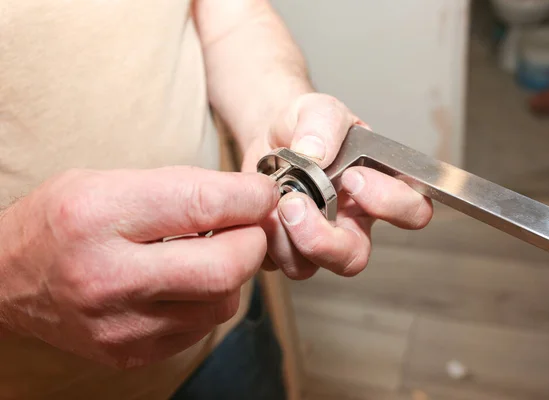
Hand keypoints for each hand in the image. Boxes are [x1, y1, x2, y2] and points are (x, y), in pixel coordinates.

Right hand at [0, 167, 278, 367]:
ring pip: (222, 302)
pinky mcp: (131, 353)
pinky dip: (209, 299)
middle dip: (253, 241)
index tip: (263, 194)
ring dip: (233, 273)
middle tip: (248, 226)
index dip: (250, 197)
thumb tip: (248, 200)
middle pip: (225, 267)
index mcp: (99, 215)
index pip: (203, 204)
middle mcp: (109, 276)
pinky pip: (202, 326)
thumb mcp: (108, 181)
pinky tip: (188, 282)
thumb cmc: (63, 220)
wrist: (7, 281)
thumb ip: (180, 188)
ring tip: (211, 252)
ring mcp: (121, 325)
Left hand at [242, 93, 433, 278]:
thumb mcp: (319, 109)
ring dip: (288, 237)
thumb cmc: (307, 126)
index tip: (354, 176)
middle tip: (298, 202)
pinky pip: (277, 259)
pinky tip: (262, 206)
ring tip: (277, 200)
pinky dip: (266, 235)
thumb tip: (315, 153)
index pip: (411, 211)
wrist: (270, 135)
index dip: (389, 203)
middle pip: (354, 258)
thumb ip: (324, 123)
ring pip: (312, 265)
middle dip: (324, 239)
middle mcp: (350, 223)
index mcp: (377, 190)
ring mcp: (315, 239)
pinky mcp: (284, 246)